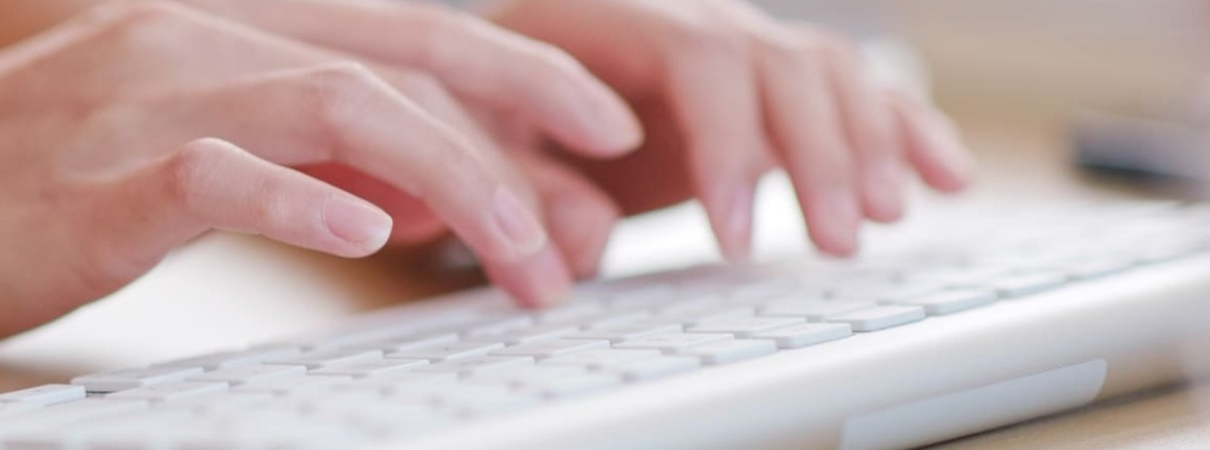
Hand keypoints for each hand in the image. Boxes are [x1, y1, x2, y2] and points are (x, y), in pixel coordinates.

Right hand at [0, 2, 634, 350]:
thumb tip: (407, 195)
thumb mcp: (165, 157)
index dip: (514, 74)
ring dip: (454, 181)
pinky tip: (365, 237)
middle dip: (522, 117)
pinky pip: (221, 175)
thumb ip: (287, 159)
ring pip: (337, 108)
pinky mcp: (94, 182)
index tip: (602, 130)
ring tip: (527, 257)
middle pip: (397, 56)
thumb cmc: (4, 192)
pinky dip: (304, 201)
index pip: (398, 34)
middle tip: (609, 186)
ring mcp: (142, 104)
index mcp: (216, 32)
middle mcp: (193, 45)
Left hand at [486, 0, 974, 259]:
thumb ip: (524, 187)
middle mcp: (688, 15)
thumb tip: (585, 243)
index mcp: (611, 15)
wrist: (498, 87)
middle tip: (835, 242)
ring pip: (827, 73)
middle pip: (779, 64)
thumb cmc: (486, 112)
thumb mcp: (479, 142)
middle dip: (818, 155)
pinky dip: (905, 130)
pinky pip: (854, 90)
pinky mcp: (770, 84)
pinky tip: (947, 176)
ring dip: (869, 145)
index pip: (696, 59)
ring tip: (887, 220)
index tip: (732, 237)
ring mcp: (737, 43)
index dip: (725, 146)